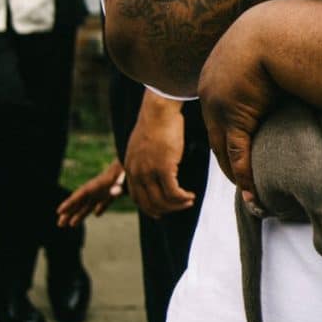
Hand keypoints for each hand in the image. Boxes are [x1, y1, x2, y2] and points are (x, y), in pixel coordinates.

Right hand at [56, 159, 125, 227]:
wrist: (135, 162)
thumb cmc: (127, 169)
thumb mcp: (123, 175)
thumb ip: (119, 185)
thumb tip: (115, 193)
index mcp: (99, 184)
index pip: (81, 194)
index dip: (70, 203)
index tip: (59, 211)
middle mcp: (99, 188)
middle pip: (82, 201)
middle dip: (70, 212)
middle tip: (60, 224)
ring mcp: (106, 189)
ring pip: (90, 203)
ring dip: (81, 213)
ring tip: (71, 225)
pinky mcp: (116, 191)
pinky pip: (105, 201)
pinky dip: (101, 207)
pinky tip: (97, 214)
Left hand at [124, 91, 196, 218]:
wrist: (159, 110)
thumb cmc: (156, 122)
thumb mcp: (143, 144)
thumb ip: (144, 159)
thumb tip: (154, 165)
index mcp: (130, 168)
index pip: (137, 198)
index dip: (150, 207)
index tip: (162, 211)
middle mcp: (137, 173)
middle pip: (149, 204)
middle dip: (165, 210)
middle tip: (180, 207)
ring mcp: (149, 172)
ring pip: (162, 201)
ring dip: (177, 205)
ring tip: (189, 201)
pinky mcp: (163, 168)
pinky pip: (173, 192)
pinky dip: (182, 198)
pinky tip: (190, 195)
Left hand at [198, 3, 282, 203]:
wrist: (271, 31)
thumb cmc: (274, 33)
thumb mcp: (261, 48)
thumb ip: (263, 60)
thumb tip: (279, 61)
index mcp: (213, 76)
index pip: (217, 116)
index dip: (227, 136)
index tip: (237, 151)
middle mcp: (210, 94)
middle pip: (216, 138)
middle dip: (227, 160)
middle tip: (242, 180)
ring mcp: (220, 107)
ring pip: (224, 150)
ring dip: (236, 174)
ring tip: (251, 193)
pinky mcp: (236, 118)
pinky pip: (239, 153)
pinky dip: (246, 174)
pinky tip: (255, 191)